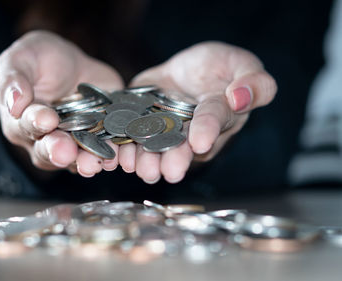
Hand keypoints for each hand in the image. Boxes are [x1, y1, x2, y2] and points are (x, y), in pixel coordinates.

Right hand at [0, 30, 123, 176]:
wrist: (69, 64)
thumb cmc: (36, 60)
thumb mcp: (20, 59)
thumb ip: (12, 80)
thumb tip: (14, 103)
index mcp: (21, 120)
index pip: (26, 126)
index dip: (36, 123)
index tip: (46, 119)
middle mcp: (44, 139)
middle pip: (48, 151)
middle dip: (58, 151)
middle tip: (66, 151)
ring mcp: (72, 142)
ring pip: (75, 159)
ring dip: (84, 161)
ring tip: (92, 162)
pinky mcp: (98, 139)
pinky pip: (104, 151)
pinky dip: (111, 154)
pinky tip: (116, 154)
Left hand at [124, 41, 276, 183]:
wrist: (188, 69)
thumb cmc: (222, 67)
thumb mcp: (242, 65)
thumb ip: (254, 83)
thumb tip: (240, 98)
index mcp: (218, 117)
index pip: (213, 121)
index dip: (206, 131)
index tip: (199, 143)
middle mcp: (190, 131)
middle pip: (181, 146)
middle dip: (172, 158)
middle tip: (166, 171)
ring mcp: (163, 130)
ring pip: (154, 148)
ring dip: (145, 159)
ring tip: (136, 166)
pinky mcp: (139, 123)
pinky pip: (129, 136)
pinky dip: (120, 147)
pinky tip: (113, 156)